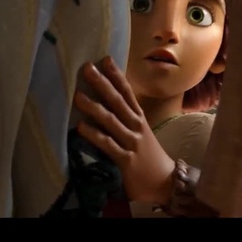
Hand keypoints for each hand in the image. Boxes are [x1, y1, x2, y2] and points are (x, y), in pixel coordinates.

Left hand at [74, 56, 175, 205]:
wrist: (164, 182)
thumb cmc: (147, 155)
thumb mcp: (139, 132)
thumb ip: (125, 118)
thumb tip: (106, 102)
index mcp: (139, 117)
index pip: (128, 92)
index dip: (117, 75)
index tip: (105, 59)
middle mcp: (136, 126)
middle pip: (118, 101)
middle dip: (102, 83)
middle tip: (86, 68)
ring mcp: (132, 142)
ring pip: (111, 121)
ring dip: (94, 107)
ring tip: (77, 96)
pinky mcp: (126, 159)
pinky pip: (108, 144)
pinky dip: (95, 135)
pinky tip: (81, 127)